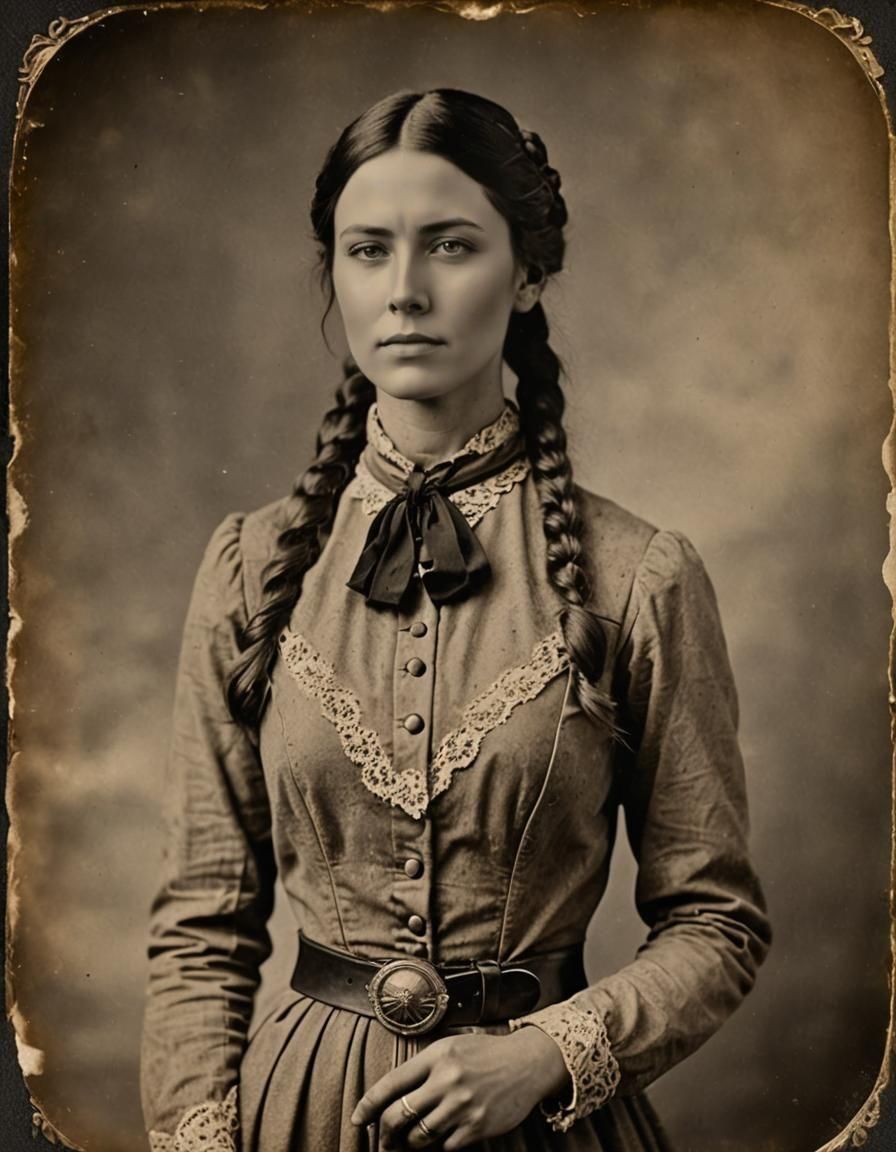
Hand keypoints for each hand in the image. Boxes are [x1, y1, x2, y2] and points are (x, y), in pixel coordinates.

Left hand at [350, 1026, 568, 1150]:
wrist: (527, 1062)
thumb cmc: (485, 1053)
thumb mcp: (451, 1047)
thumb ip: (424, 1067)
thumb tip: (393, 1095)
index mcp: (436, 1056)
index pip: (391, 1084)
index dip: (368, 1105)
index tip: (357, 1118)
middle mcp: (446, 1080)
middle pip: (398, 1116)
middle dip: (384, 1133)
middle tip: (383, 1139)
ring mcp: (462, 1105)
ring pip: (419, 1137)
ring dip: (410, 1143)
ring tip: (410, 1141)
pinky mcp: (477, 1126)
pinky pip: (445, 1147)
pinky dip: (440, 1146)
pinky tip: (442, 1137)